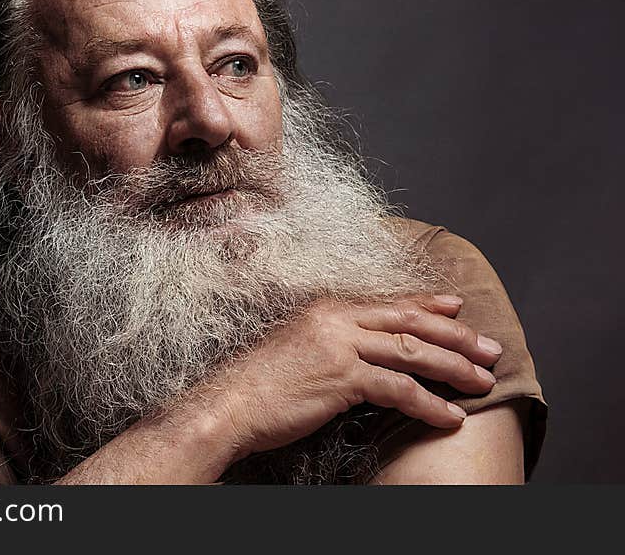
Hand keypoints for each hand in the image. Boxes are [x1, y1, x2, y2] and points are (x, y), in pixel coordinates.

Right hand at [205, 294, 501, 459]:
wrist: (228, 404)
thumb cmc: (259, 382)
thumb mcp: (297, 346)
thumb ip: (332, 340)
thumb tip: (362, 351)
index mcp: (327, 308)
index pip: (389, 302)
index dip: (429, 303)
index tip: (458, 306)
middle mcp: (337, 319)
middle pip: (411, 322)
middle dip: (457, 335)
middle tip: (490, 348)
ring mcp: (340, 346)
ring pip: (413, 352)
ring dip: (454, 368)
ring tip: (483, 382)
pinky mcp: (342, 377)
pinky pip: (400, 389)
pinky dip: (430, 404)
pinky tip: (451, 416)